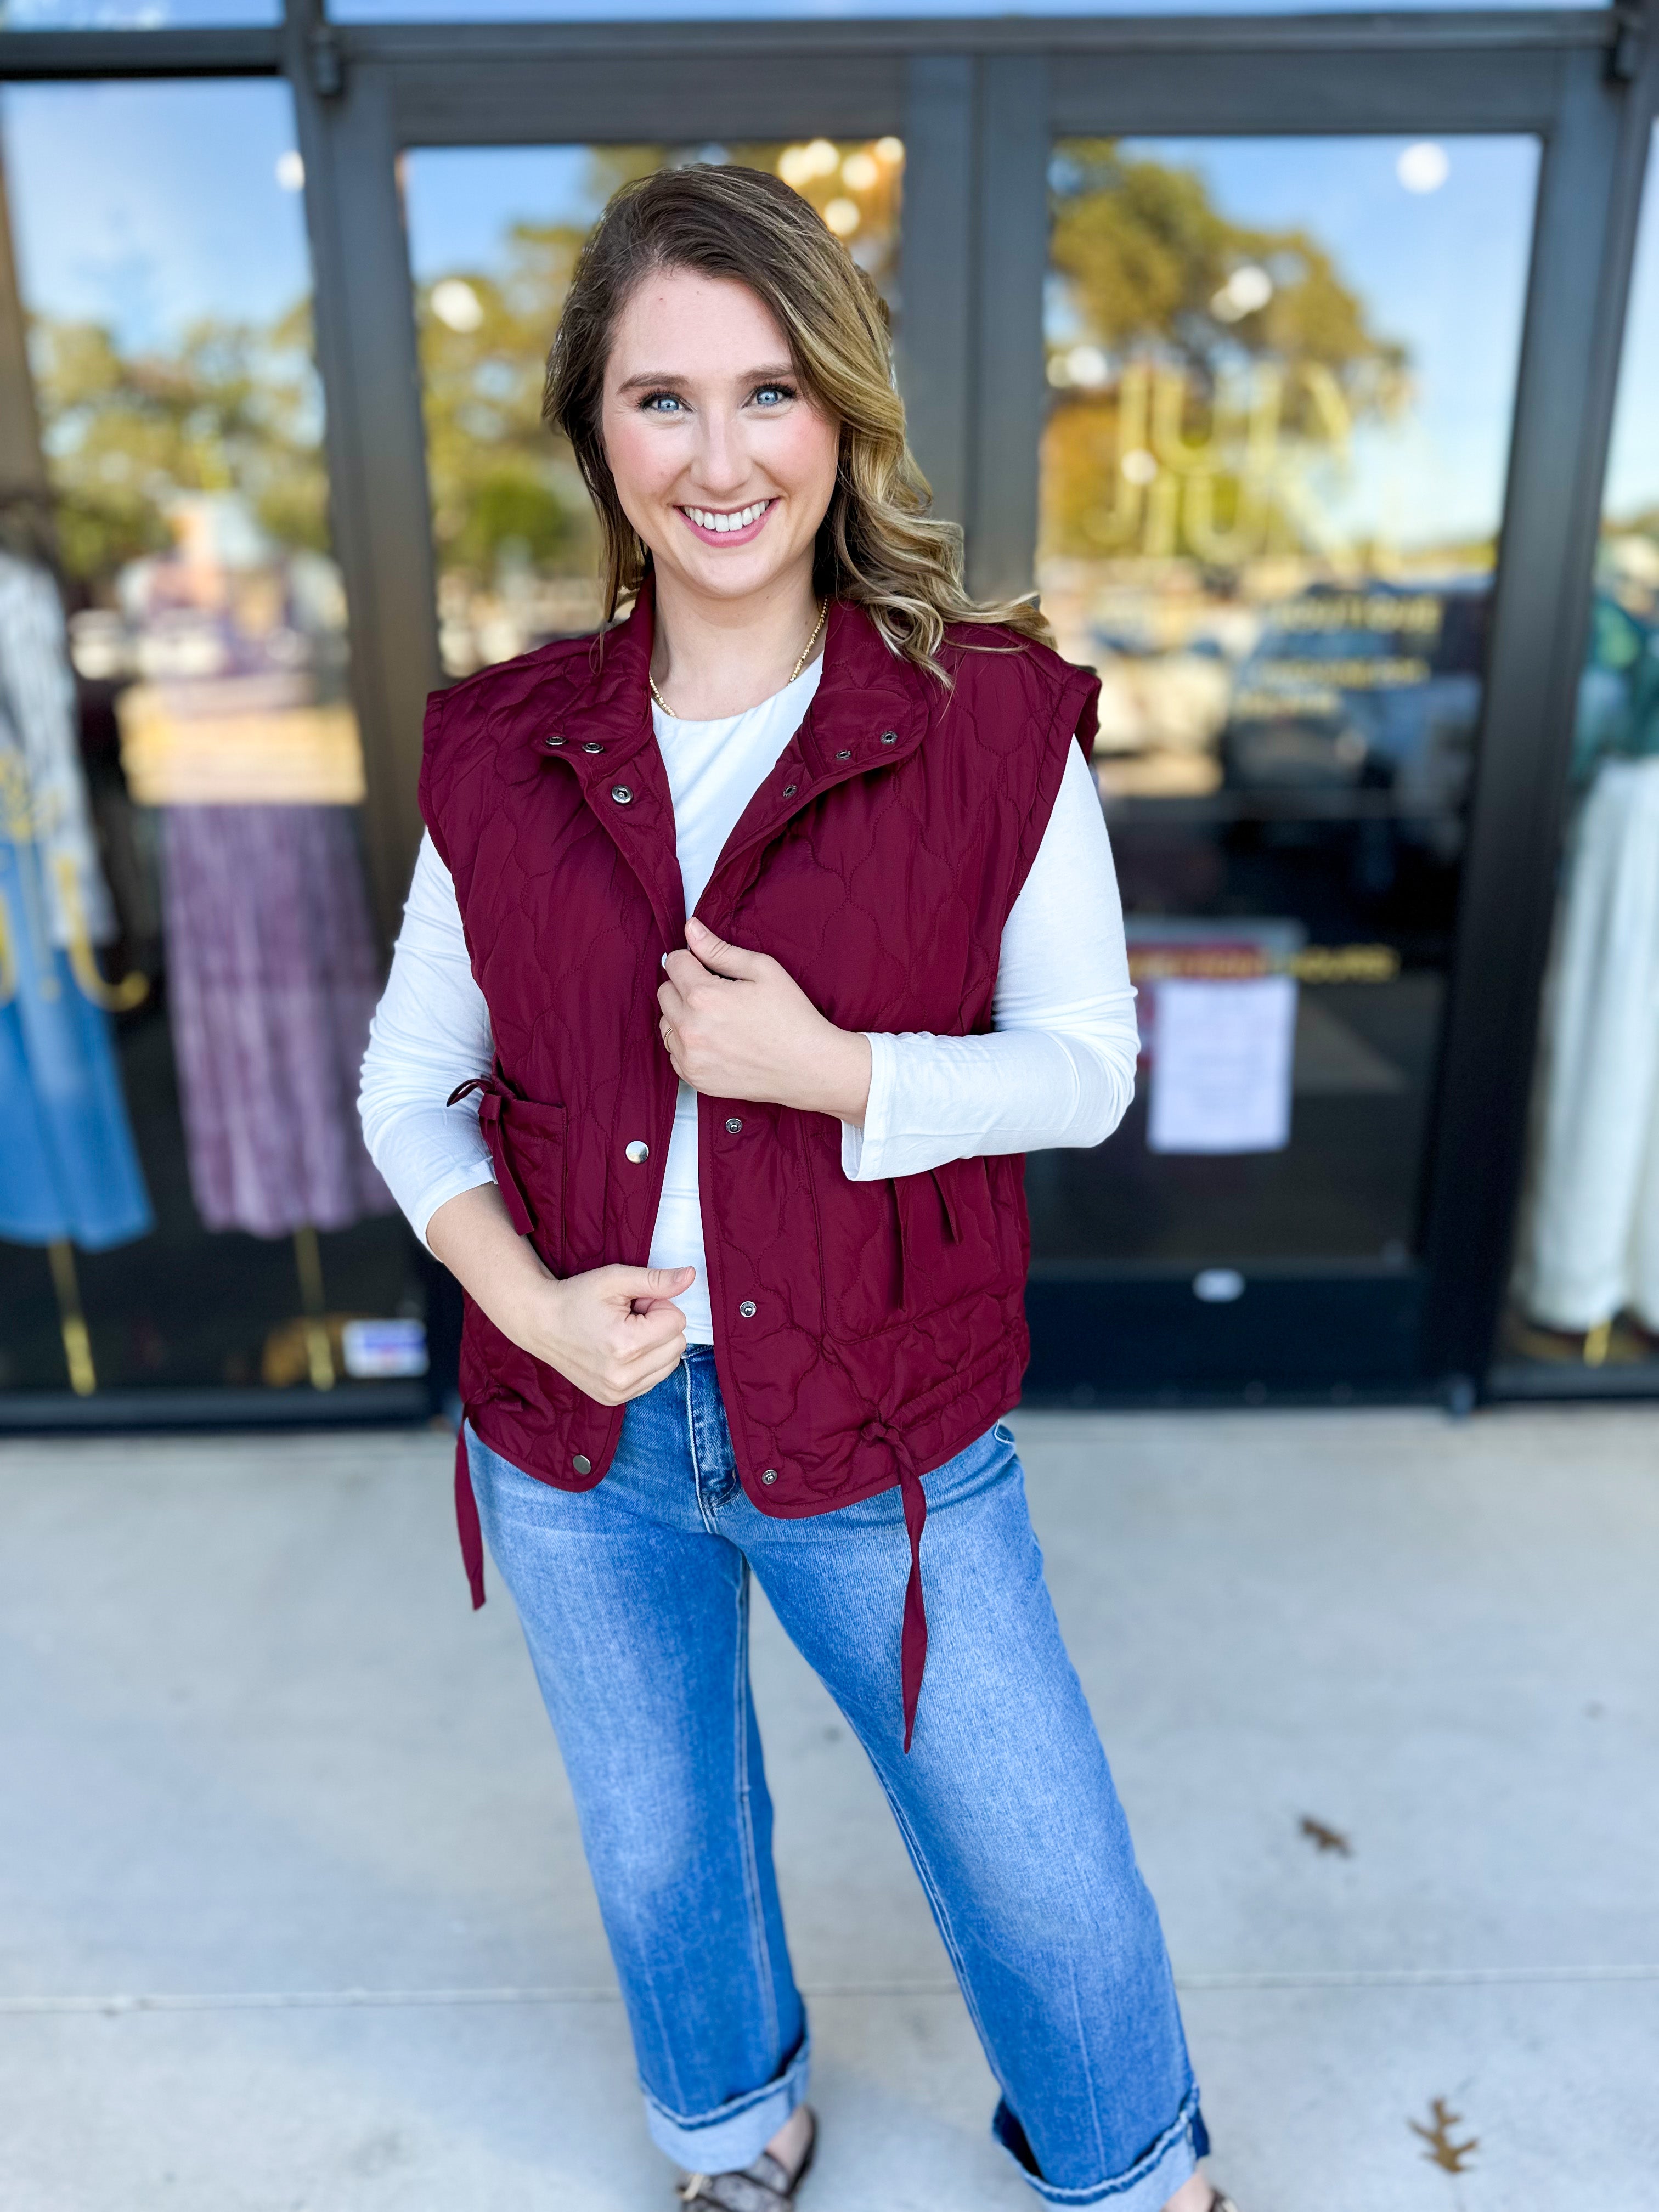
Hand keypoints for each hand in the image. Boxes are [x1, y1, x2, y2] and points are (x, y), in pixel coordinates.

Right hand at [512, 1263, 693, 1405]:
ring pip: (671, 1363)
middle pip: (678, 1344)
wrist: (541, 1324)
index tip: (632, 1304)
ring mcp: (618, 1392)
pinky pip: (655, 1378)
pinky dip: (646, 1362)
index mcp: (624, 1346)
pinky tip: (621, 1350)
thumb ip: (656, 1280)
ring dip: (655, 1345)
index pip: (676, 1322)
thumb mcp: (615, 1279)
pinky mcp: (615, 1399)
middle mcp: (622, 1376)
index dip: (657, 1305)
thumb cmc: (576, 1298)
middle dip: (659, 1325)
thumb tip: (692, 1276)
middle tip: (627, 1318)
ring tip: (623, 1333)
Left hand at [658, 916, 871, 1121]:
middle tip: (719, 995)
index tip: (711, 969)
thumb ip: (719, 949)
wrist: (809, 1067)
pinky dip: (688, 1044)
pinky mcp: (695, 1078)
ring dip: (683, 1016)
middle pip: (665, 992)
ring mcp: (689, 1058)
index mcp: (703, 996)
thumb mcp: (763, 970)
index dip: (693, 960)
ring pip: (666, 1023)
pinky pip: (674, 1052)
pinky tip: (717, 1042)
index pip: (674, 963)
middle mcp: (689, 1029)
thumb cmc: (791, 1016)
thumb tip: (690, 928)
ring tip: (718, 1020)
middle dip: (686, 987)